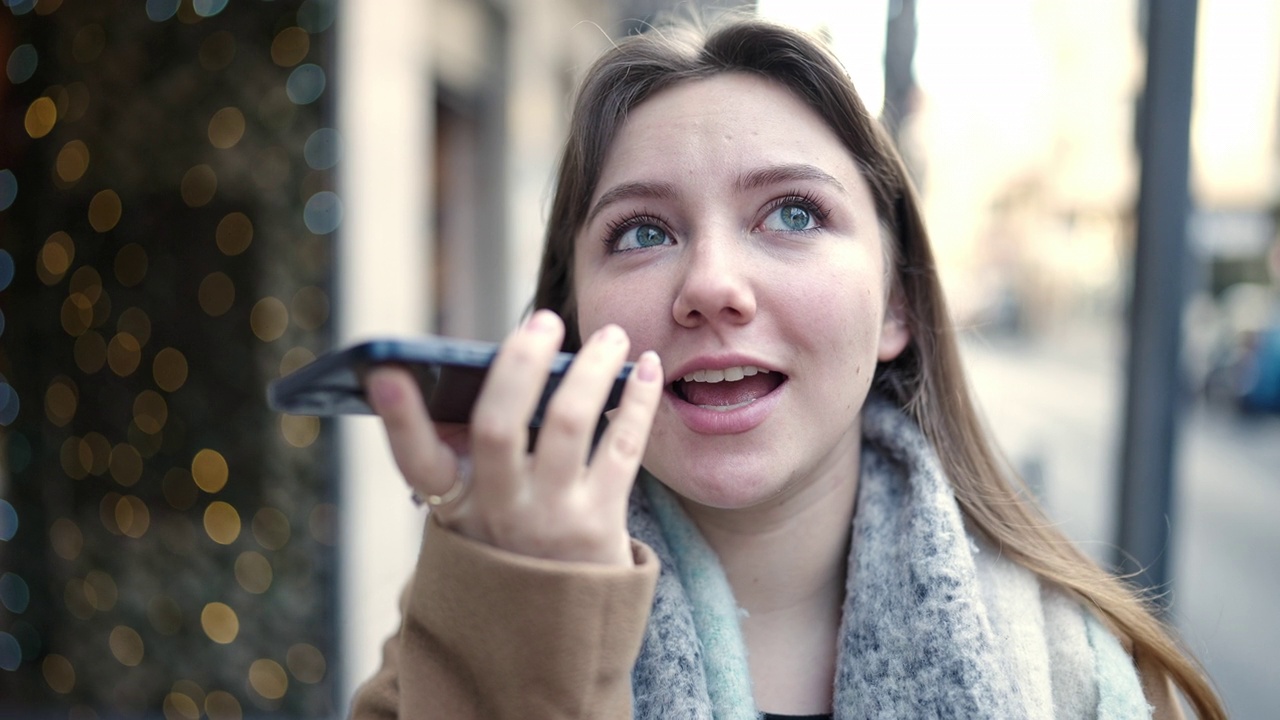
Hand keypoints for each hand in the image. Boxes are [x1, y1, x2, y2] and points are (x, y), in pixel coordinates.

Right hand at [364, 310, 663, 564]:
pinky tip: (646, 370)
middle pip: (497, 428)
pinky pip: (623, 447)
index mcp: (454, 505)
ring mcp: (550, 520)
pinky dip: (637, 401)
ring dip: (592, 369)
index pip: (416, 460)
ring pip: (567, 424)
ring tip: (611, 336)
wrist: (561, 630)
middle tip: (544, 321)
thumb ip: (477, 450)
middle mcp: (496, 513)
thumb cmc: (517, 543)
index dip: (398, 418)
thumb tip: (510, 364)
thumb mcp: (478, 511)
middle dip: (519, 365)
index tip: (385, 373)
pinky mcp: (601, 525)